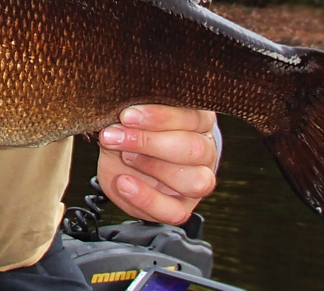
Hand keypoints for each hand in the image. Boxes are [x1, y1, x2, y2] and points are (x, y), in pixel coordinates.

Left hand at [97, 104, 217, 225]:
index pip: (192, 116)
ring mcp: (199, 182)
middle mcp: (205, 150)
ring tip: (124, 157)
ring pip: (195, 181)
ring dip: (153, 167)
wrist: (124, 159)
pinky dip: (146, 198)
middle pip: (194, 148)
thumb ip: (132, 114)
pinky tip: (124, 183)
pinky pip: (174, 212)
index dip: (160, 117)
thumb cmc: (132, 131)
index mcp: (200, 121)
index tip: (127, 115)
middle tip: (117, 136)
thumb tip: (119, 111)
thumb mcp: (130, 118)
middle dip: (150, 142)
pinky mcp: (183, 208)